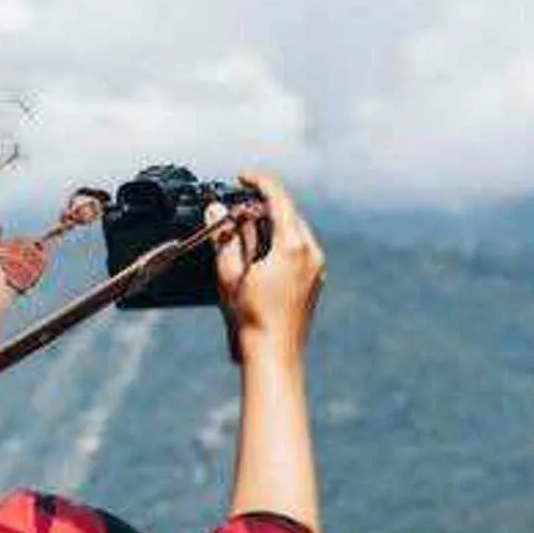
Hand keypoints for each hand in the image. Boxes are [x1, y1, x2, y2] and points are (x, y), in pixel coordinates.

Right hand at [208, 172, 324, 363]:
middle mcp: (310, 252)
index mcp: (292, 246)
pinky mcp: (316, 280)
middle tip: (237, 206)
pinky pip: (300, 249)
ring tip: (244, 233)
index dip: (258, 181)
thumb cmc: (252, 319)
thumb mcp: (230, 274)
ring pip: (296, 230)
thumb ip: (224, 238)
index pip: (278, 197)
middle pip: (289, 212)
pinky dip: (281, 242)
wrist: (275, 355)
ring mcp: (317, 267)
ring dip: (272, 224)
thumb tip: (216, 210)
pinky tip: (261, 255)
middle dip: (263, 204)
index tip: (242, 176)